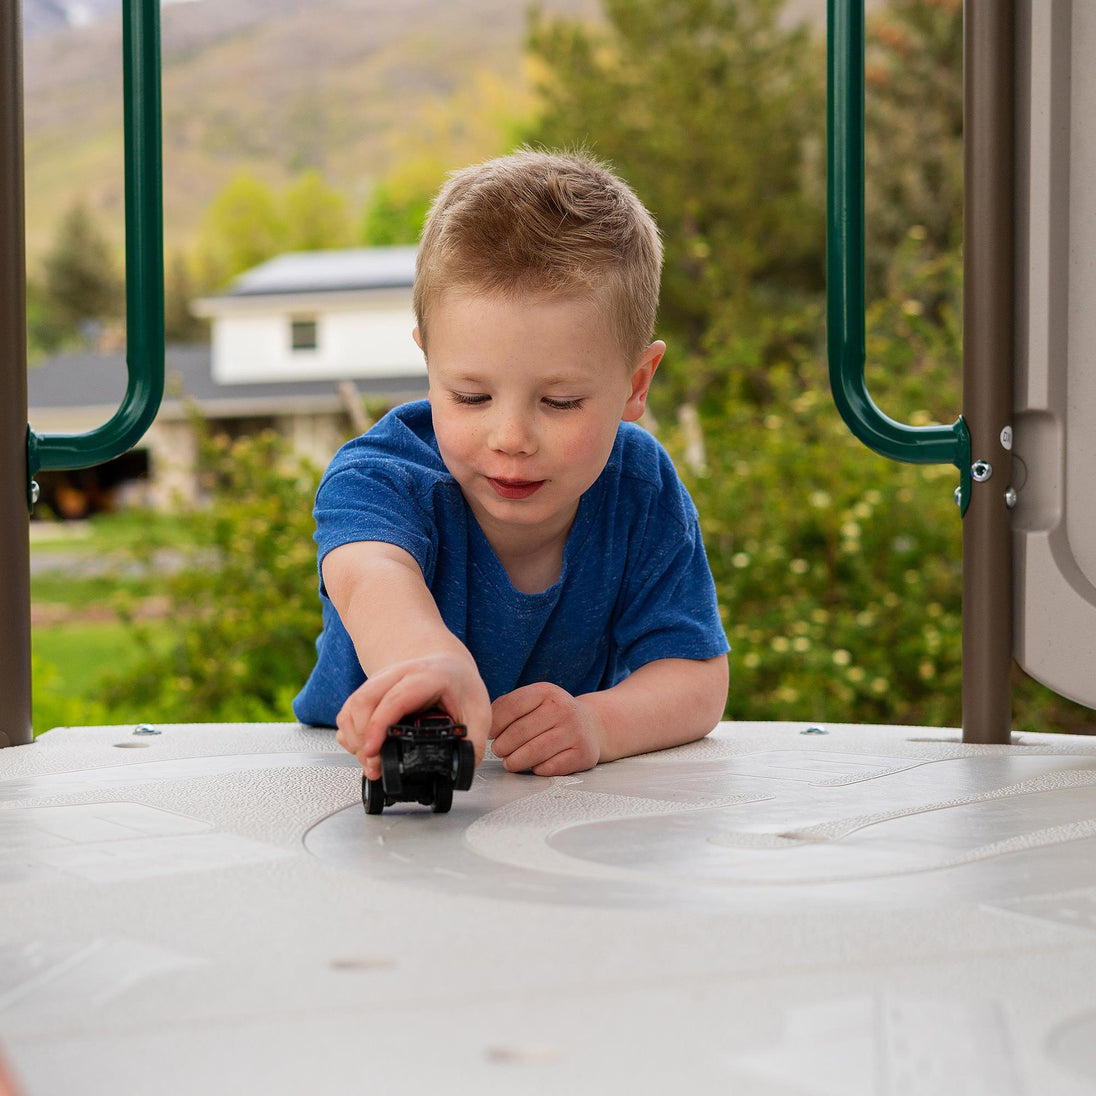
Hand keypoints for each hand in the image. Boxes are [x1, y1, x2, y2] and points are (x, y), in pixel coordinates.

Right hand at [335, 654, 490, 779]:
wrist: (448, 666)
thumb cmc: (460, 685)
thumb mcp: (479, 711)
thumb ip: (472, 742)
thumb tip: (460, 770)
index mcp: (426, 677)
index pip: (395, 699)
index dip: (379, 726)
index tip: (373, 751)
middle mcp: (398, 674)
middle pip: (364, 701)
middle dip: (362, 738)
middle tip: (373, 766)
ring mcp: (381, 681)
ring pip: (352, 706)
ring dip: (354, 738)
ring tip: (370, 762)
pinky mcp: (371, 692)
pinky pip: (349, 711)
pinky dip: (350, 733)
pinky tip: (363, 748)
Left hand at [490, 683, 603, 776]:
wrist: (592, 725)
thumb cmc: (554, 715)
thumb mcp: (534, 700)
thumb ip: (508, 707)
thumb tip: (485, 726)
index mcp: (547, 692)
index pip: (512, 706)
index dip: (495, 724)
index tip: (489, 734)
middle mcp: (563, 709)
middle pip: (520, 732)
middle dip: (503, 746)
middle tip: (499, 751)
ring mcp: (575, 732)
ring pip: (535, 752)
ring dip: (516, 761)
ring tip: (510, 762)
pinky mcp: (583, 754)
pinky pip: (551, 767)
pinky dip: (537, 769)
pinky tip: (534, 766)